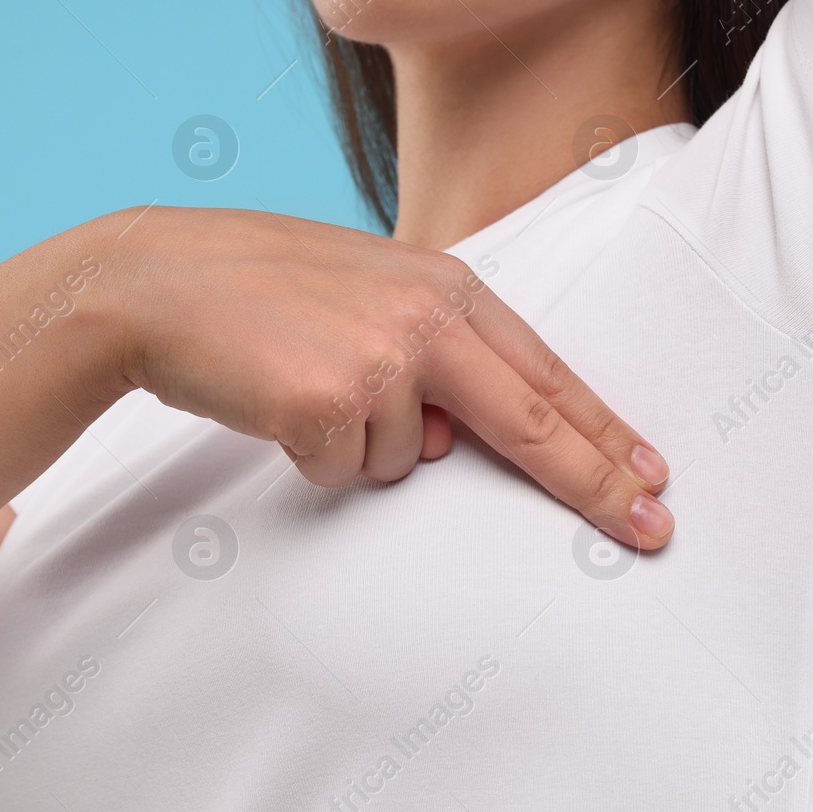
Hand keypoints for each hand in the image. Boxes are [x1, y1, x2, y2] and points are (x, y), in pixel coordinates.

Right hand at [107, 206, 673, 547]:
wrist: (158, 282)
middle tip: (654, 529)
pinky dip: (316, 457)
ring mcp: (383, 357)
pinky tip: (278, 403)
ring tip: (305, 387)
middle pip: (534, 420)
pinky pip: (349, 473)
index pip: (545, 370)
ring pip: (411, 460)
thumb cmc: (258, 289)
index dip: (602, 428)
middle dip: (598, 482)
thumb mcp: (366, 292)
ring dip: (364, 447)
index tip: (652, 471)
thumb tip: (457, 439)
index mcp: (445, 283)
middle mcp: (426, 315)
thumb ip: (431, 348)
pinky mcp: (332, 400)